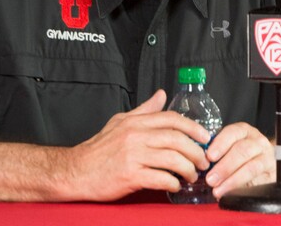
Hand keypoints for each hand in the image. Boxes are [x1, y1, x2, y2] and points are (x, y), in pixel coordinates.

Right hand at [68, 90, 211, 200]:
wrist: (76, 171)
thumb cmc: (99, 148)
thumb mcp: (120, 122)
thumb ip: (144, 110)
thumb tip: (162, 95)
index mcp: (136, 123)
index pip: (171, 119)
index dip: (193, 127)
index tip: (205, 137)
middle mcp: (136, 136)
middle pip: (176, 139)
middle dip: (195, 151)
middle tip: (203, 161)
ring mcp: (133, 156)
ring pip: (172, 159)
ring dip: (187, 169)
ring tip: (192, 175)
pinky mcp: (129, 176)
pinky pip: (159, 178)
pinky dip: (172, 183)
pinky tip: (175, 185)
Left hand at [203, 122, 275, 198]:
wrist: (264, 160)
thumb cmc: (241, 153)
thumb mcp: (230, 147)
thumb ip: (217, 152)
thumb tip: (199, 163)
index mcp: (243, 130)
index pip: (232, 133)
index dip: (220, 144)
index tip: (209, 157)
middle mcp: (257, 140)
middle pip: (242, 150)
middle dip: (224, 166)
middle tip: (210, 179)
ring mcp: (266, 155)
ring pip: (251, 167)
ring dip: (232, 180)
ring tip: (218, 190)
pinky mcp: (271, 171)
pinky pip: (257, 180)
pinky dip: (242, 187)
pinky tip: (231, 193)